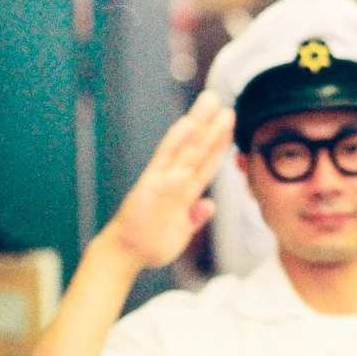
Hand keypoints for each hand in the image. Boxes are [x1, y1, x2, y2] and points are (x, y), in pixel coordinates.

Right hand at [107, 91, 235, 271]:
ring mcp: (164, 179)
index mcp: (185, 193)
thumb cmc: (149, 245)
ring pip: (186, 146)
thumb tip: (210, 204)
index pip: (206, 165)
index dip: (220, 146)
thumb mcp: (181, 234)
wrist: (125, 255)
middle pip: (199, 149)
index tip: (231, 127)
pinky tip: (188, 123)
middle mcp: (176, 181)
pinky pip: (165, 158)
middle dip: (213, 127)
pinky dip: (177, 140)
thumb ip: (195, 218)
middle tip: (226, 103)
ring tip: (211, 101)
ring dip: (199, 123)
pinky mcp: (150, 183)